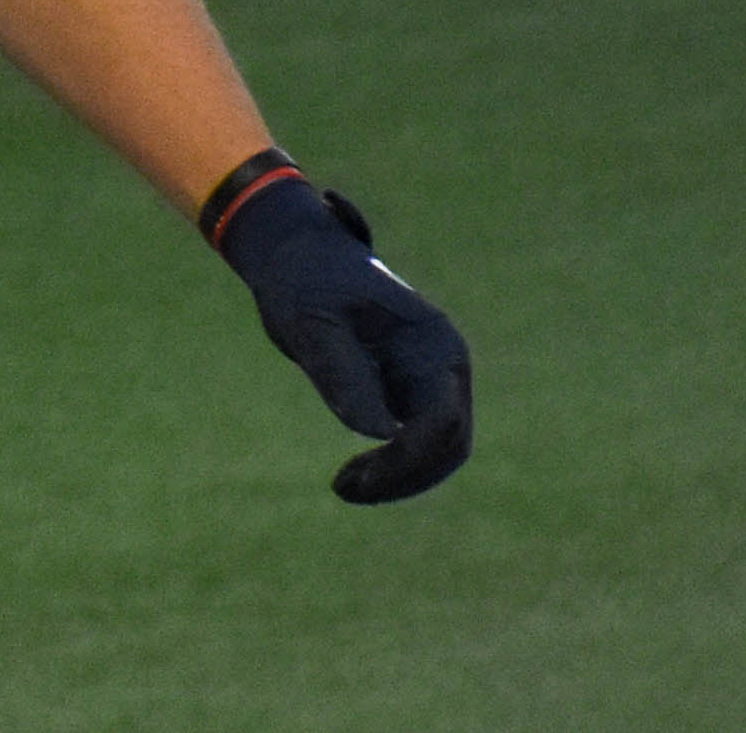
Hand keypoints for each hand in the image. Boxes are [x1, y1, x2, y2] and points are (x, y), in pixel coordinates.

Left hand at [210, 161, 472, 501]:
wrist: (295, 258)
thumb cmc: (304, 281)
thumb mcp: (313, 323)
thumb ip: (344, 372)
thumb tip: (381, 434)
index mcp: (432, 342)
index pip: (443, 417)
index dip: (412, 455)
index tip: (364, 474)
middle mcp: (441, 365)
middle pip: (450, 443)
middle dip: (406, 475)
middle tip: (346, 487)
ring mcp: (428, 381)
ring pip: (436, 451)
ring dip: (399, 478)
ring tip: (344, 486)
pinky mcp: (406, 393)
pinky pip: (414, 445)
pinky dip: (390, 467)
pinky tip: (349, 478)